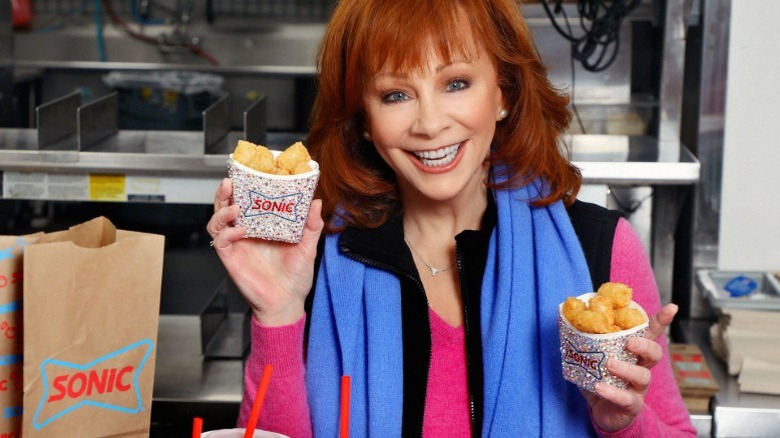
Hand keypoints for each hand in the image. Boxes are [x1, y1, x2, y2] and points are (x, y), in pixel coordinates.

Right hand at [206, 178, 324, 325]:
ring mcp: (237, 244)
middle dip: (224, 193)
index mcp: (262, 226)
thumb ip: (312, 226)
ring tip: (234, 206)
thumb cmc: (296, 276)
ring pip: (217, 221)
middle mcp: (247, 232)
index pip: (248, 201)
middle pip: (227, 206)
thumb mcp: (308, 247)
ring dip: (221, 210)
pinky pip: (221, 241)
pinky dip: (227, 232)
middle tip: (229, 181)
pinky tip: (240, 230)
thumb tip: (317, 202)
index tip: (247, 172)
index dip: (243, 186)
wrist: (287, 302)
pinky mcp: (231, 258)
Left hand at [583, 303, 678, 431]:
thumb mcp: (590, 357)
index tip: (672, 307)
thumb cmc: (600, 378)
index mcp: (633, 352)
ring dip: (627, 369)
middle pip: (654, 353)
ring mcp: (637, 387)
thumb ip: (581, 339)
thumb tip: (563, 317)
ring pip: (643, 376)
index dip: (660, 321)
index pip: (650, 334)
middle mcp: (640, 367)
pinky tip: (600, 387)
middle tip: (629, 342)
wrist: (601, 411)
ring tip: (610, 365)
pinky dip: (613, 392)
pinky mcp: (631, 405)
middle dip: (645, 345)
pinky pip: (627, 398)